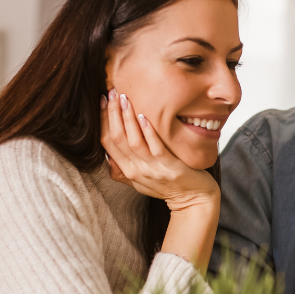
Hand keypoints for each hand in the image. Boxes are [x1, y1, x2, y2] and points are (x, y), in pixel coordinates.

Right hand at [100, 90, 218, 211]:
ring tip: (124, 98)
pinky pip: (156, 149)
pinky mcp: (171, 168)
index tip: (101, 100)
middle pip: (117, 139)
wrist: (193, 201)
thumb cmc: (167, 187)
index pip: (107, 143)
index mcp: (127, 170)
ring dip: (127, 119)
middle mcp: (136, 170)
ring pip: (133, 142)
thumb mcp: (140, 181)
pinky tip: (144, 116)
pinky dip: (148, 132)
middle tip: (111, 92)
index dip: (102, 120)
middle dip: (111, 114)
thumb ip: (122, 169)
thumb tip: (106, 155)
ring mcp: (153, 169)